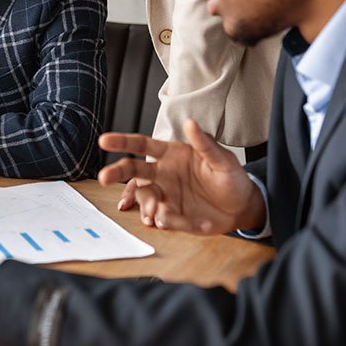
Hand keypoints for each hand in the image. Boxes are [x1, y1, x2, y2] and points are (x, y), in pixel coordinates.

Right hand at [98, 118, 265, 233]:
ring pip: (144, 197)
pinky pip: (163, 218)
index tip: (104, 140)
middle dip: (116, 172)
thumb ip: (204, 143)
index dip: (122, 141)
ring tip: (153, 215)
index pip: (142, 144)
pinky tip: (179, 223)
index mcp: (170, 154)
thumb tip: (190, 122)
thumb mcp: (222, 160)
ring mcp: (165, 195)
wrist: (242, 208)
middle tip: (103, 177)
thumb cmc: (230, 177)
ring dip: (145, 205)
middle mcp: (162, 173)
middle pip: (133, 170)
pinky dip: (168, 221)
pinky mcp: (172, 215)